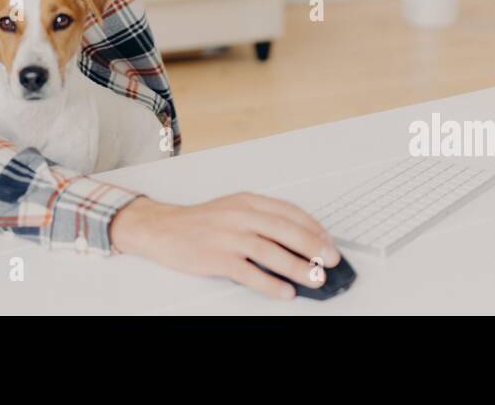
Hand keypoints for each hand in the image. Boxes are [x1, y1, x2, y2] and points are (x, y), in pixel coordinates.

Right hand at [109, 193, 341, 299]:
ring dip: (297, 266)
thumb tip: (296, 242)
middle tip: (332, 260)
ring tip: (316, 279)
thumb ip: (261, 221)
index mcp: (247, 201)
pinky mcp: (216, 257)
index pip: (288, 211)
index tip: (328, 241)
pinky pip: (249, 273)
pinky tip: (284, 292)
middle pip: (284, 230)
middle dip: (313, 246)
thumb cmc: (200, 222)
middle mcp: (239, 215)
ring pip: (270, 251)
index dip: (313, 227)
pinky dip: (269, 283)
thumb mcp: (233, 210)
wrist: (161, 228)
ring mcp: (228, 236)